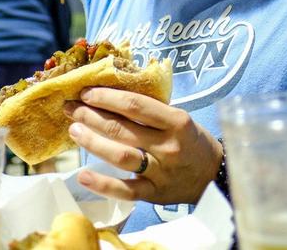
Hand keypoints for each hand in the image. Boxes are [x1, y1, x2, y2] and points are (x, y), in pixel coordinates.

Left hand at [65, 88, 222, 204]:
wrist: (214, 176)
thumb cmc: (193, 141)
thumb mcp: (180, 119)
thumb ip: (152, 111)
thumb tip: (112, 96)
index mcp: (177, 122)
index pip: (136, 105)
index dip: (108, 97)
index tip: (87, 92)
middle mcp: (168, 146)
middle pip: (123, 129)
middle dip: (92, 116)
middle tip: (72, 108)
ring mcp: (160, 172)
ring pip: (121, 157)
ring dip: (93, 143)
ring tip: (74, 130)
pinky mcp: (154, 194)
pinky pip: (126, 190)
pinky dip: (103, 184)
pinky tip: (83, 174)